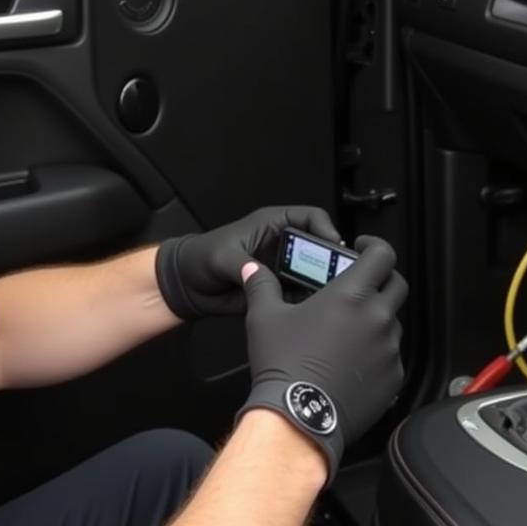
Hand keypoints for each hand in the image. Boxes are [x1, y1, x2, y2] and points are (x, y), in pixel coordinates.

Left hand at [154, 206, 340, 319]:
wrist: (187, 286)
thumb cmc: (200, 257)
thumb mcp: (221, 257)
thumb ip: (243, 265)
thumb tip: (260, 274)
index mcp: (272, 224)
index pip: (310, 218)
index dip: (326, 228)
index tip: (334, 244)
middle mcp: (282, 245)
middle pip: (319, 247)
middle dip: (331, 259)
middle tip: (338, 274)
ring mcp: (282, 269)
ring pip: (314, 273)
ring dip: (322, 283)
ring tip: (329, 293)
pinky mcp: (278, 290)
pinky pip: (301, 295)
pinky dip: (308, 302)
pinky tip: (311, 307)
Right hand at [236, 236, 406, 480]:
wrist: (297, 417)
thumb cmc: (283, 366)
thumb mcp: (264, 317)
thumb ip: (261, 285)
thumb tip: (252, 270)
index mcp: (351, 295)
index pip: (382, 254)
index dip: (374, 246)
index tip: (363, 249)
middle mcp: (377, 318)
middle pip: (397, 285)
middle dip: (381, 280)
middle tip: (359, 287)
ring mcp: (388, 349)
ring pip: (393, 322)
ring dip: (377, 320)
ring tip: (349, 331)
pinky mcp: (392, 377)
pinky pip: (391, 357)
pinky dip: (376, 354)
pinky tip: (351, 362)